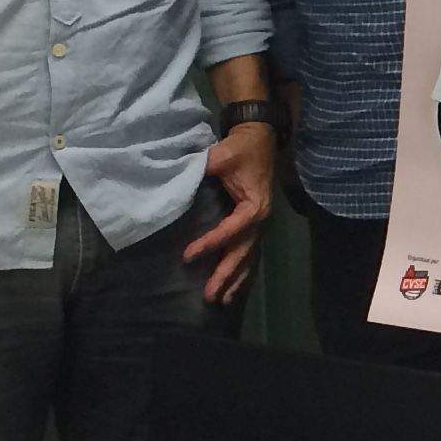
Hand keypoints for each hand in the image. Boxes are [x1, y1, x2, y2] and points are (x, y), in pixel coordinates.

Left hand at [186, 124, 278, 303]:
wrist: (260, 139)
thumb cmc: (241, 148)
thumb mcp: (222, 155)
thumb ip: (204, 167)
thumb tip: (180, 177)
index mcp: (255, 205)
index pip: (232, 230)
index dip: (210, 244)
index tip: (188, 255)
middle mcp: (261, 219)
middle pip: (242, 253)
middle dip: (225, 275)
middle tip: (209, 295)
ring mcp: (259, 225)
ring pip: (248, 258)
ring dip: (235, 280)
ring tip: (221, 300)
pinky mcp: (254, 225)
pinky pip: (248, 253)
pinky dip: (240, 272)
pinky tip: (232, 288)